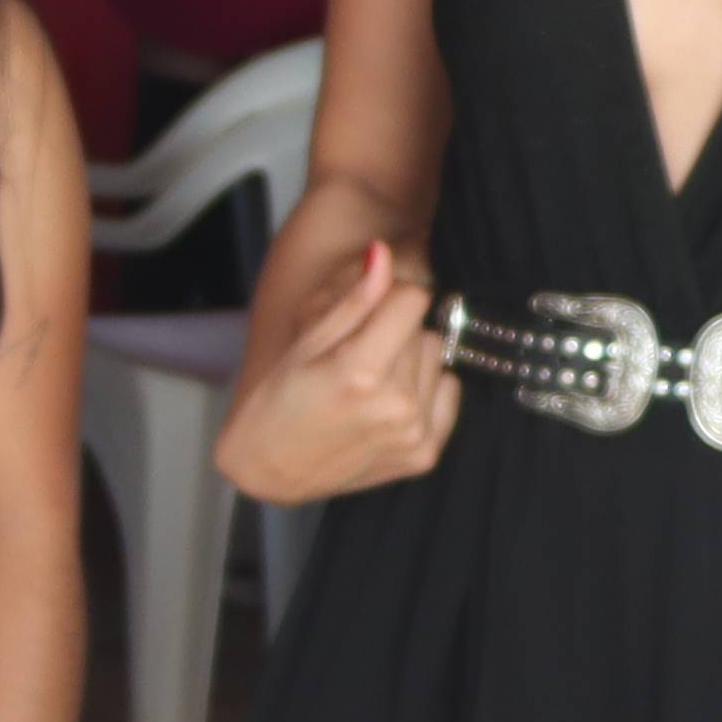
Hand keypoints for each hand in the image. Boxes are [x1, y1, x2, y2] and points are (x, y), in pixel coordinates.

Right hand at [213, 240, 455, 504]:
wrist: (272, 468)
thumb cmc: (279, 401)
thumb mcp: (306, 344)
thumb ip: (354, 300)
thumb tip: (383, 252)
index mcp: (360, 373)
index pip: (413, 300)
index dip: (390, 298)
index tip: (367, 313)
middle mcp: (395, 406)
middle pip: (424, 330)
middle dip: (396, 333)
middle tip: (357, 357)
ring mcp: (413, 434)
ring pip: (438, 359)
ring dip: (412, 362)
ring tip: (372, 383)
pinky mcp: (425, 454)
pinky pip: (449, 392)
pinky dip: (426, 391)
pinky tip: (390, 404)